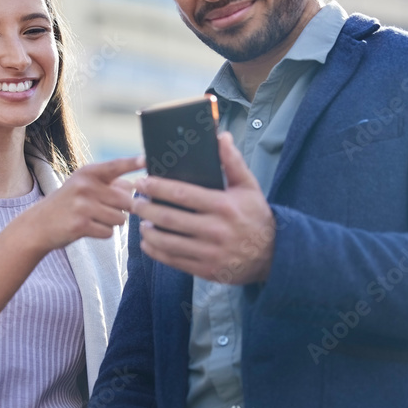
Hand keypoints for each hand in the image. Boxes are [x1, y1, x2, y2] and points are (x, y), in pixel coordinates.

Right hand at [30, 155, 142, 250]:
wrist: (39, 224)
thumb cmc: (70, 203)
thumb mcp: (85, 185)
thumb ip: (110, 183)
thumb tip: (136, 186)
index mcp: (89, 173)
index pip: (116, 166)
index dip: (134, 163)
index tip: (148, 158)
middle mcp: (85, 186)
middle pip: (127, 201)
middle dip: (123, 209)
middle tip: (105, 209)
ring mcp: (82, 206)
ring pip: (120, 219)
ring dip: (113, 222)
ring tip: (94, 218)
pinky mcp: (81, 225)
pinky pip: (109, 232)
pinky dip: (103, 233)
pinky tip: (88, 228)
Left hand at [131, 131, 274, 283]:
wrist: (273, 255)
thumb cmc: (256, 216)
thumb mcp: (249, 187)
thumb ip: (233, 162)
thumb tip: (221, 137)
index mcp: (223, 206)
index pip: (182, 194)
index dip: (157, 187)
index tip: (142, 182)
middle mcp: (215, 230)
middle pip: (169, 218)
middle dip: (146, 208)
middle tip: (134, 201)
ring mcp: (209, 252)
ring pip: (168, 242)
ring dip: (148, 231)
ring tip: (140, 221)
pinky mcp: (205, 270)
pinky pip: (173, 261)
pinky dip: (156, 251)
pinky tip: (148, 242)